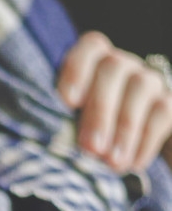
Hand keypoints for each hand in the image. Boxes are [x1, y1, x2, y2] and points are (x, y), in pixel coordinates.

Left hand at [58, 32, 171, 171]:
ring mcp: (147, 81)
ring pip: (140, 87)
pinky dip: (146, 140)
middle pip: (113, 68)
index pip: (90, 46)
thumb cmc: (82, 138)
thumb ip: (61, 123)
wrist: (121, 152)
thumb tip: (51, 140)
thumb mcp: (68, 127)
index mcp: (92, 63)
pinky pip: (162, 111)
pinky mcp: (167, 102)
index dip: (77, 69)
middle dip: (100, 109)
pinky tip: (133, 163)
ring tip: (112, 161)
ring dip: (124, 126)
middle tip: (90, 147)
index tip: (68, 102)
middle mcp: (121, 65)